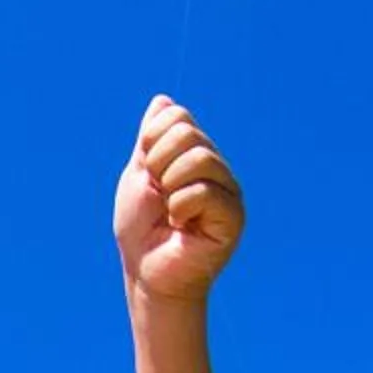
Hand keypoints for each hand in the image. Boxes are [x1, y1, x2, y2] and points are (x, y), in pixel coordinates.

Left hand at [114, 95, 242, 301]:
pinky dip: (180, 207)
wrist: (146, 272)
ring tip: (171, 211)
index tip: (147, 173)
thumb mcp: (139, 176)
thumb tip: (163, 101)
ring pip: (199, 158)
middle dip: (157, 164)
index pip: (177, 116)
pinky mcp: (234, 216)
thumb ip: (150, 140)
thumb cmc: (142, 229)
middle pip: (187, 133)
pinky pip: (204, 191)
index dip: (150, 141)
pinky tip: (182, 225)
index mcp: (194, 154)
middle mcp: (216, 168)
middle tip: (159, 195)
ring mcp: (228, 190)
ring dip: (170, 187)